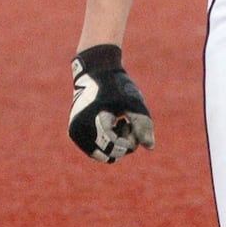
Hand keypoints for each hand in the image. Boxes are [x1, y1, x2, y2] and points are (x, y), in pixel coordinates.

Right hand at [69, 44, 153, 162]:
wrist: (95, 71)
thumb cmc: (116, 85)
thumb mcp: (133, 102)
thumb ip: (143, 124)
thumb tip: (150, 147)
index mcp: (91, 120)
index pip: (114, 147)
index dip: (129, 141)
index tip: (131, 123)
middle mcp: (78, 130)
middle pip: (108, 154)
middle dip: (122, 143)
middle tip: (126, 123)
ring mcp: (75, 133)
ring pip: (102, 154)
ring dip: (115, 143)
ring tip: (118, 123)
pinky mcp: (76, 134)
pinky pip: (96, 149)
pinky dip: (107, 141)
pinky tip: (111, 124)